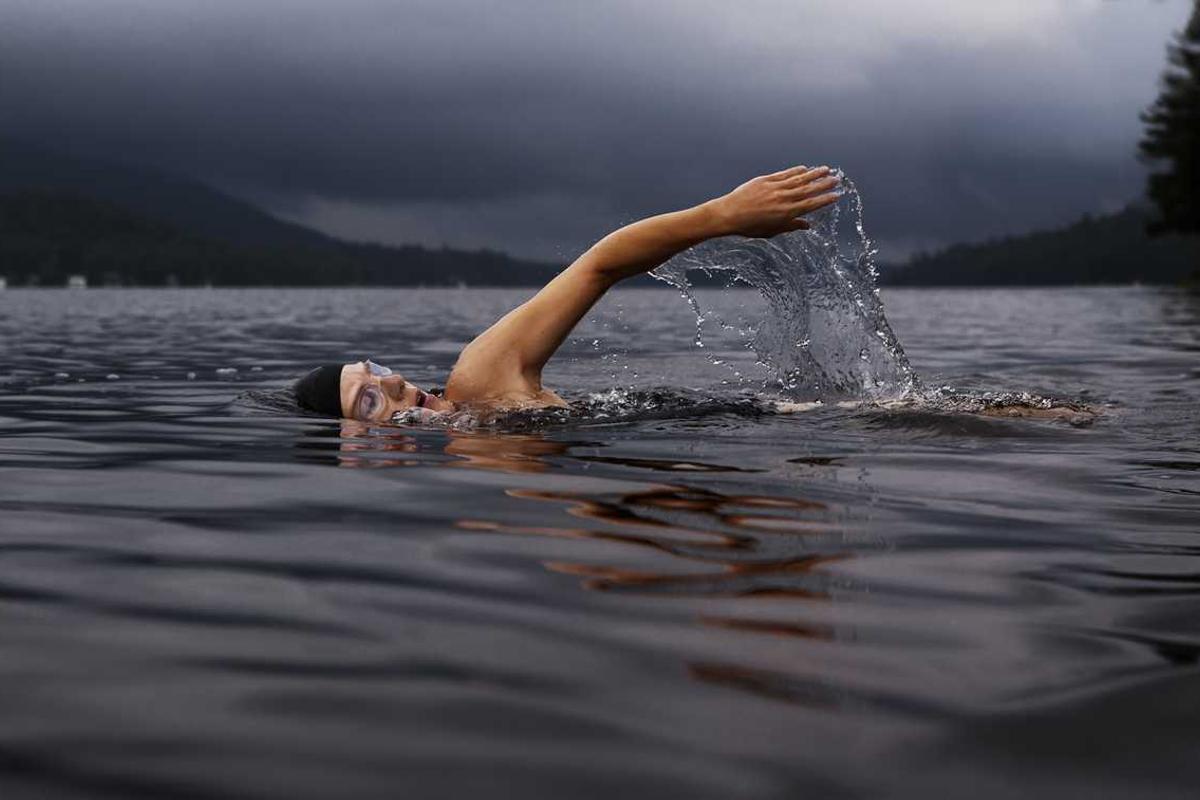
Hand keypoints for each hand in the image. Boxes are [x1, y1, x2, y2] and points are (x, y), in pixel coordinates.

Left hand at [706, 165, 841, 237]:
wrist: (728, 214)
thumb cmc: (749, 227)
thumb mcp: (771, 231)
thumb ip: (790, 227)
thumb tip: (807, 225)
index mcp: (786, 213)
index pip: (811, 205)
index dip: (825, 199)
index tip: (836, 195)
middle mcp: (783, 199)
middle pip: (808, 189)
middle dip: (824, 184)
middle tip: (837, 179)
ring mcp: (775, 188)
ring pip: (798, 179)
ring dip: (814, 174)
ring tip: (826, 169)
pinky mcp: (765, 180)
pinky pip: (784, 174)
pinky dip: (795, 171)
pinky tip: (804, 168)